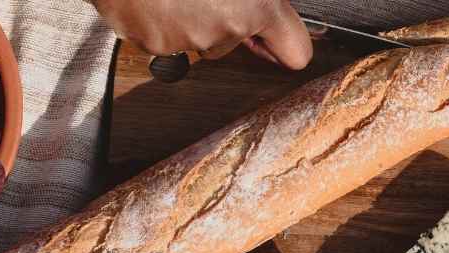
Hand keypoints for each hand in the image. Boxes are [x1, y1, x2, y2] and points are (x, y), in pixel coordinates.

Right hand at [91, 0, 311, 68]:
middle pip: (236, 41)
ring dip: (191, 15)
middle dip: (226, 17)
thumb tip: (270, 8)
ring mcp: (186, 39)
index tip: (273, 36)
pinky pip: (164, 35)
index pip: (296, 52)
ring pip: (199, 37)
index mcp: (255, 5)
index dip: (284, 42)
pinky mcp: (152, 43)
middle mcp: (225, 29)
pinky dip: (159, 17)